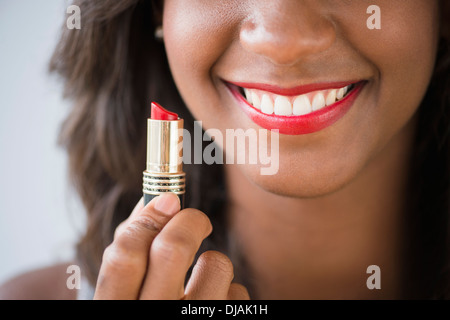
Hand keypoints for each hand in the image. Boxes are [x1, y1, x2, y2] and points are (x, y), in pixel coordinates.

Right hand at [93, 193, 249, 299]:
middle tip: (197, 221)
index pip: (124, 255)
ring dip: (213, 263)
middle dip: (190, 221)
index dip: (147, 218)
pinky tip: (215, 306)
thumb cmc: (145, 316)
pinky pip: (238, 293)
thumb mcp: (125, 298)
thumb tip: (158, 200)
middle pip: (173, 248)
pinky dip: (229, 292)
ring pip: (216, 264)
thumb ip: (132, 253)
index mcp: (116, 311)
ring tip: (202, 280)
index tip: (168, 200)